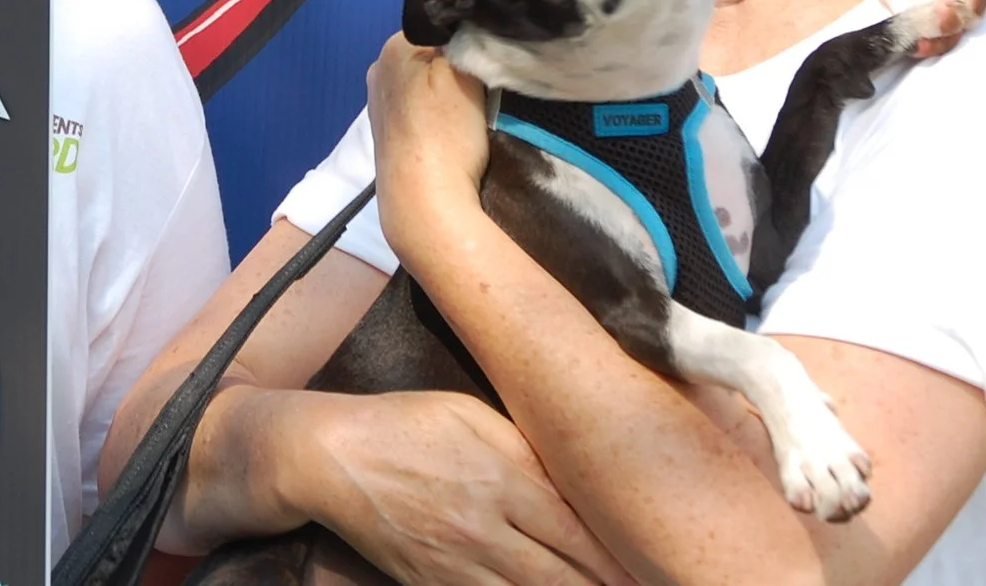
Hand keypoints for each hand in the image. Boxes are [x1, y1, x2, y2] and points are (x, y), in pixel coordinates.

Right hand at [300, 390, 627, 585]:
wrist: (332, 458)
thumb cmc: (408, 423)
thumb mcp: (475, 416)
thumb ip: (530, 451)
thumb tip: (582, 479)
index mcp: (501, 480)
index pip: (578, 532)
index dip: (620, 557)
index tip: (652, 565)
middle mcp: (484, 529)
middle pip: (563, 578)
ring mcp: (456, 566)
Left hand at [367, 34, 492, 266]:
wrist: (423, 202)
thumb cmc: (445, 132)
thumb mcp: (464, 70)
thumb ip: (465, 37)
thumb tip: (468, 22)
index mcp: (393, 46)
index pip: (442, 24)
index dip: (471, 38)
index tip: (493, 56)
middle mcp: (379, 68)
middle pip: (433, 53)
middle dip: (459, 63)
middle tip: (488, 85)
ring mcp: (380, 102)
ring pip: (427, 81)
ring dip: (451, 90)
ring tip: (474, 111)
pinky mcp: (388, 132)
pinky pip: (420, 108)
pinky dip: (438, 114)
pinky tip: (454, 129)